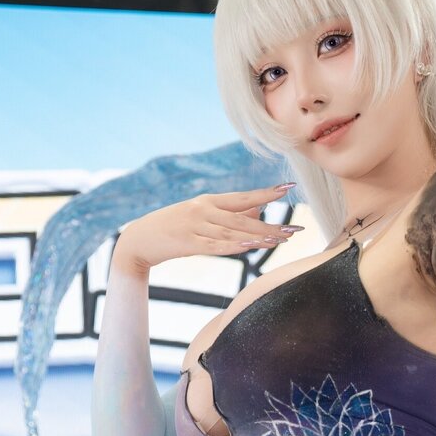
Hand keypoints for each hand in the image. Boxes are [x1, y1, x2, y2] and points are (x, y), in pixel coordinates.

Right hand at [113, 183, 301, 271]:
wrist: (140, 239)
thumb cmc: (174, 227)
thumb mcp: (201, 216)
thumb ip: (230, 214)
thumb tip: (259, 212)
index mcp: (208, 201)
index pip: (243, 197)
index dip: (266, 193)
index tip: (289, 188)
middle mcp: (204, 210)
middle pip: (244, 217)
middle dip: (271, 224)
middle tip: (295, 230)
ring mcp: (196, 226)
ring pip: (233, 232)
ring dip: (258, 236)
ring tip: (280, 240)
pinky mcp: (188, 243)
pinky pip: (216, 246)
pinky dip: (235, 246)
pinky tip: (252, 246)